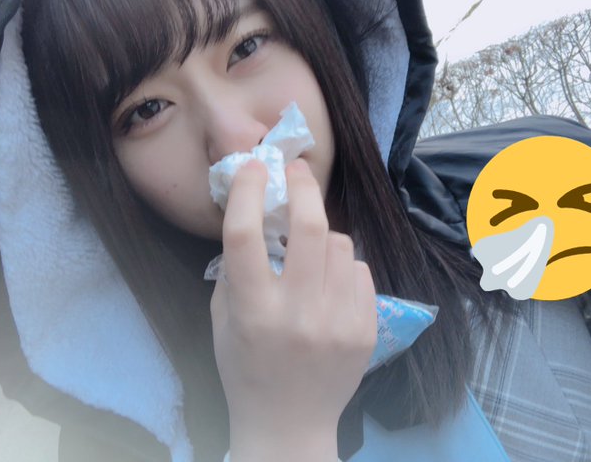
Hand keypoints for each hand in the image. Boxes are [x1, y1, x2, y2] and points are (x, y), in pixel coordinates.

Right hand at [210, 158, 376, 460]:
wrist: (288, 424)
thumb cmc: (245, 368)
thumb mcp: (224, 320)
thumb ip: (237, 270)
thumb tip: (258, 217)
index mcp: (253, 310)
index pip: (245, 235)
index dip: (247, 191)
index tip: (253, 167)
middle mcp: (298, 314)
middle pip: (309, 228)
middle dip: (303, 187)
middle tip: (297, 170)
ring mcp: (338, 322)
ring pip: (340, 243)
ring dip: (322, 234)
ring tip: (311, 250)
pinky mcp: (366, 329)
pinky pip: (359, 270)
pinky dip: (342, 267)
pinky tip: (330, 285)